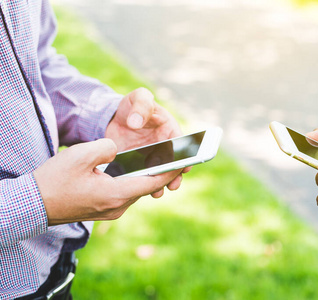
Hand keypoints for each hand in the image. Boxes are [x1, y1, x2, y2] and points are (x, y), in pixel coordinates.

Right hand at [33, 139, 183, 225]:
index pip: (153, 181)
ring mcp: (112, 211)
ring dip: (147, 176)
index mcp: (116, 194)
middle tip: (175, 155)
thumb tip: (117, 148)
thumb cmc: (54, 181)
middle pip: (147, 186)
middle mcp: (118, 206)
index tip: (186, 160)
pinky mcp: (104, 210)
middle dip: (162, 171)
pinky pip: (126, 193)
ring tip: (158, 159)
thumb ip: (106, 147)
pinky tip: (134, 169)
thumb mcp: (80, 156)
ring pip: (137, 190)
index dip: (171, 170)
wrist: (33, 205)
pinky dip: (134, 181)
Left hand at [105, 87, 190, 193]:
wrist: (114, 118)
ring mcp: (153, 158)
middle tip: (173, 185)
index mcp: (170, 130)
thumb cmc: (132, 105)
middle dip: (175, 176)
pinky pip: (145, 177)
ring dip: (161, 184)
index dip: (185, 156)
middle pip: (174, 164)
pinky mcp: (140, 166)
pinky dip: (145, 185)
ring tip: (157, 193)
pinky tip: (141, 192)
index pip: (181, 145)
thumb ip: (141, 106)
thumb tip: (136, 122)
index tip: (184, 167)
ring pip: (161, 174)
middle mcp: (165, 147)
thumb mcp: (138, 98)